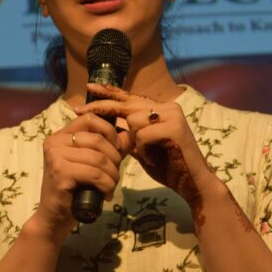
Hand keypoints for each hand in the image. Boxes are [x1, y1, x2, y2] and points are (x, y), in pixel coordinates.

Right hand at [33, 111, 124, 240]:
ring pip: (99, 158)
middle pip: (97, 139)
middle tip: (114, 175)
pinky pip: (94, 174)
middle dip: (114, 158)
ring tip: (110, 187)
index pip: (90, 119)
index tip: (117, 149)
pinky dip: (106, 185)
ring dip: (112, 175)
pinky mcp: (60, 172)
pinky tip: (105, 194)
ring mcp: (55, 156)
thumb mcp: (94, 165)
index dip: (109, 131)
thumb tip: (130, 134)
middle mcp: (55, 142)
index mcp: (61, 135)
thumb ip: (111, 148)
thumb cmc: (75, 191)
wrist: (54, 218)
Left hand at [75, 84, 221, 219]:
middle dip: (102, 108)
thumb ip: (129, 136)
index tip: (89, 87)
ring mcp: (172, 115)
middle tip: (78, 109)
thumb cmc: (170, 167)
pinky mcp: (174, 127)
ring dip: (136, 141)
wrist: (194, 183)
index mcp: (161, 110)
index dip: (110, 92)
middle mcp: (168, 107)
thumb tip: (109, 129)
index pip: (131, 97)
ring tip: (151, 154)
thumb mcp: (143, 149)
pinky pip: (142, 134)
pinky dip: (144, 149)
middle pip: (127, 104)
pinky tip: (157, 157)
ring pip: (133, 120)